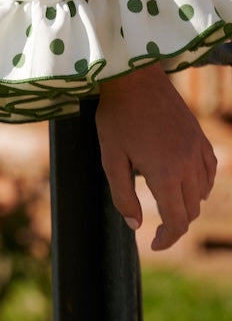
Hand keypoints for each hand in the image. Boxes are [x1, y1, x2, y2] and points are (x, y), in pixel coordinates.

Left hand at [96, 61, 216, 249]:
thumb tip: (135, 226)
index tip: (155, 244)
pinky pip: (210, 170)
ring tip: (168, 203)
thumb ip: (122, 195)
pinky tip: (187, 182)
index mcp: (164, 173)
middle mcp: (187, 164)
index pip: (177, 222)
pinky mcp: (199, 136)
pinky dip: (202, 183)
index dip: (168, 240)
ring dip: (188, 204)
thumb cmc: (116, 115)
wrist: (133, 76)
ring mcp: (196, 148)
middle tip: (158, 226)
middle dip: (175, 224)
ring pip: (202, 192)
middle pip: (190, 210)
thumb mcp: (110, 157)